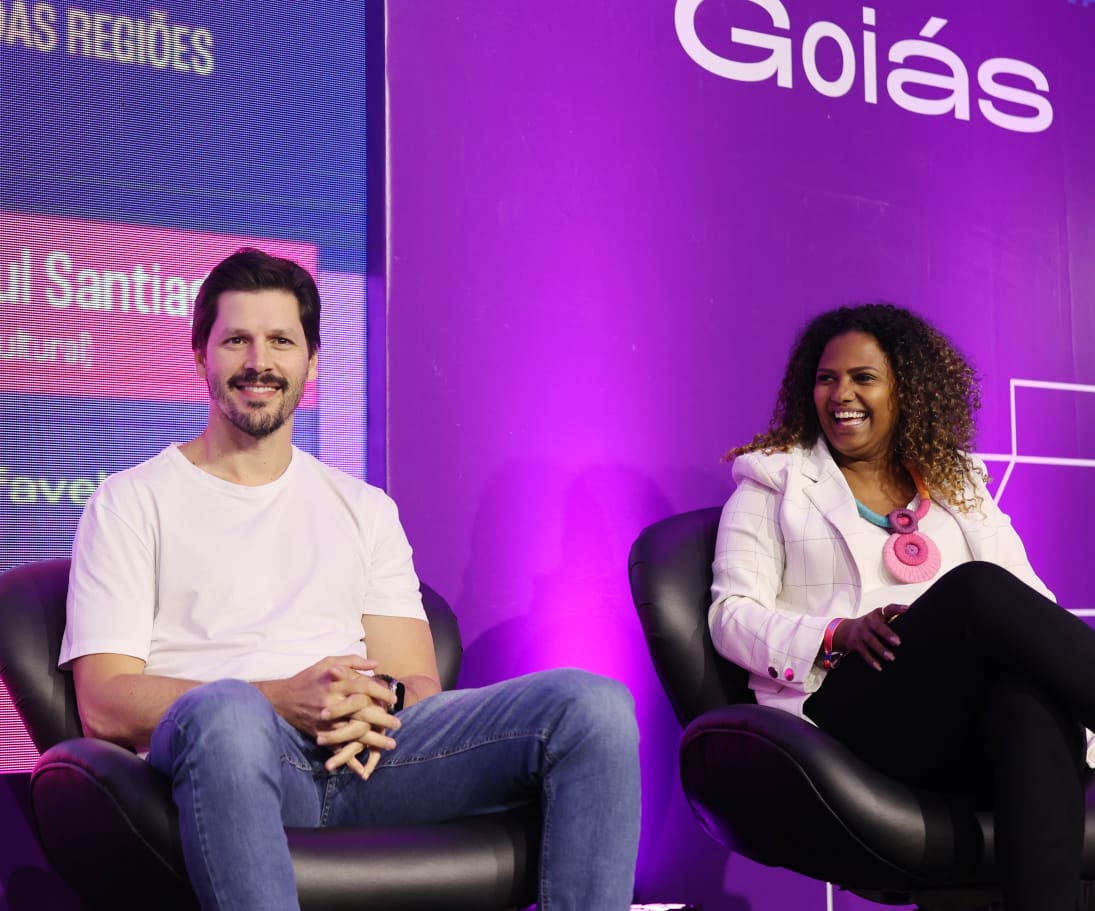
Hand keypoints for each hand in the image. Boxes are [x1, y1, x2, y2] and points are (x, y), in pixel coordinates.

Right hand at [257, 656, 399, 779]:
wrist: (282, 698)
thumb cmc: (308, 678)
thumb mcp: (328, 662)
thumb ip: (352, 661)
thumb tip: (376, 664)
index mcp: (336, 683)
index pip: (363, 686)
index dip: (380, 691)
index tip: (393, 698)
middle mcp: (332, 702)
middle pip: (362, 711)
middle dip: (382, 719)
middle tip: (398, 724)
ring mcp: (326, 721)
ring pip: (353, 732)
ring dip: (373, 740)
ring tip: (390, 744)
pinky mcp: (320, 734)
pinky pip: (337, 749)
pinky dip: (349, 760)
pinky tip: (364, 769)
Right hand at [832, 604, 908, 670]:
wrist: (846, 629)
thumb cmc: (870, 624)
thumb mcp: (879, 617)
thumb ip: (893, 616)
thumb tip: (910, 613)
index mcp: (877, 614)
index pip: (888, 609)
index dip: (897, 608)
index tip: (907, 609)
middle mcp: (868, 622)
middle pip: (878, 627)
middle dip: (887, 634)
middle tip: (898, 643)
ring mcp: (861, 633)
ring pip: (870, 641)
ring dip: (881, 650)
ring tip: (891, 658)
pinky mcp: (856, 643)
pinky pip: (864, 652)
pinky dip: (871, 660)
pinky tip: (879, 667)